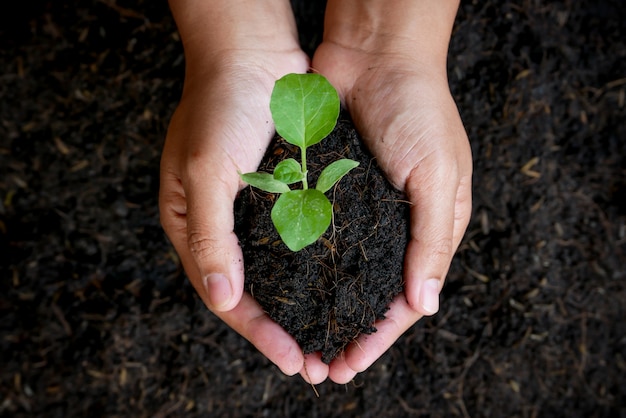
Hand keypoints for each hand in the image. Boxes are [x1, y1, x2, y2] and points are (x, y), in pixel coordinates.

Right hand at [159, 0, 309, 376]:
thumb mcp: (206, 171)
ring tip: (334, 338)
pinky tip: (341, 288)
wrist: (251, 50)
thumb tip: (224, 300)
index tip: (293, 361)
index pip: (225, 294)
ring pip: (281, 272)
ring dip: (305, 305)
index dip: (259, 332)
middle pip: (254, 292)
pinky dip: (317, 267)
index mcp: (192, 225)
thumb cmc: (220, 104)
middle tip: (319, 366)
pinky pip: (300, 239)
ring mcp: (255, 209)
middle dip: (285, 331)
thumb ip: (211, 237)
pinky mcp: (284, 191)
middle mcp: (223, 224)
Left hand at [311, 0, 471, 382]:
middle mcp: (393, 227)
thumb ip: (432, 241)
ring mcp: (358, 212)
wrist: (375, 55)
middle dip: (346, 332)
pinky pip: (315, 239)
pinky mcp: (328, 192)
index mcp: (430, 227)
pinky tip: (283, 291)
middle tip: (319, 366)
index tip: (349, 364)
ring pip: (337, 274)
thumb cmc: (419, 108)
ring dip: (320, 307)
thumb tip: (425, 304)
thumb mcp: (439, 175)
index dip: (378, 335)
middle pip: (368, 294)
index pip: (406, 298)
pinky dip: (302, 267)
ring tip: (296, 339)